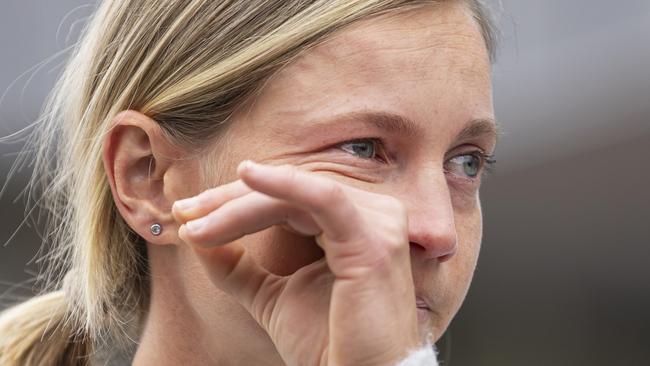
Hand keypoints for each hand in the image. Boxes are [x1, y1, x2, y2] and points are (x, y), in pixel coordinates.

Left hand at [172, 161, 421, 365]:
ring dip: (240, 204)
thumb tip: (193, 233)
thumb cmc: (327, 344)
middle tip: (184, 212)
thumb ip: (237, 266)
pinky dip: (284, 185)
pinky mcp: (373, 241)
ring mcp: (377, 225)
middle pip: (290, 190)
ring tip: (197, 221)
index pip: (288, 198)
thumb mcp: (270, 296)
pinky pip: (324, 200)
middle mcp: (371, 216)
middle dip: (230, 199)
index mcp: (352, 224)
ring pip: (297, 195)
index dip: (235, 201)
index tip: (187, 215)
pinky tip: (247, 175)